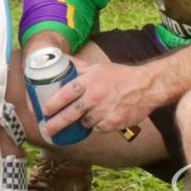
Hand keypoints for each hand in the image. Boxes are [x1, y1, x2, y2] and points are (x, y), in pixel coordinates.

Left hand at [39, 58, 163, 140]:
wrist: (146, 87)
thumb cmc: (119, 75)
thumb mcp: (97, 67)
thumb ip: (77, 67)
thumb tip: (60, 60)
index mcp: (89, 81)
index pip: (66, 93)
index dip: (53, 103)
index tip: (44, 111)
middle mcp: (95, 96)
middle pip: (71, 114)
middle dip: (56, 124)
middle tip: (46, 130)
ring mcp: (105, 111)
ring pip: (84, 123)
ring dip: (81, 123)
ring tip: (82, 119)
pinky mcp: (114, 122)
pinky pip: (97, 129)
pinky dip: (96, 126)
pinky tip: (99, 120)